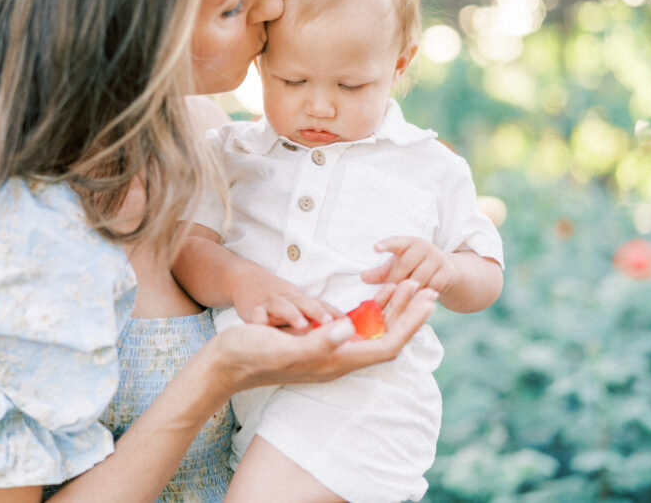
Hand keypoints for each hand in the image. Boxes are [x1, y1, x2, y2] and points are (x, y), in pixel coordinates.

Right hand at [211, 280, 436, 393]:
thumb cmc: (249, 354)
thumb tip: (348, 328)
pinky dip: (370, 311)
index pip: (386, 346)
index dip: (410, 323)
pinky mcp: (317, 344)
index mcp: (334, 361)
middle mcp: (336, 359)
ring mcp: (327, 353)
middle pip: (385, 338)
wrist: (223, 365)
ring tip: (408, 286)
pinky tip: (374, 297)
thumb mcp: (282, 347)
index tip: (428, 300)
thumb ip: (317, 342)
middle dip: (408, 313)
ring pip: (372, 332)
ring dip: (392, 309)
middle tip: (428, 287)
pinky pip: (355, 328)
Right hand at [232, 263, 341, 328]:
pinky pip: (255, 315)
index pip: (322, 305)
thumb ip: (320, 314)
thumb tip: (346, 331)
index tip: (349, 324)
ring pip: (283, 307)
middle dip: (318, 312)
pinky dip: (258, 321)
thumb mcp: (299, 302)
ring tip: (302, 325)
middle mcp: (289, 300)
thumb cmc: (279, 297)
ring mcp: (271, 304)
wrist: (245, 280)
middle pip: (305, 303)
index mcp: (302, 301)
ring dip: (292, 315)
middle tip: (331, 323)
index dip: (335, 313)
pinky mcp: (252, 310)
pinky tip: (262, 326)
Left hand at [361, 236, 458, 295]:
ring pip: (419, 278)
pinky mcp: (448, 271)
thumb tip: (363, 276)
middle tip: (388, 295)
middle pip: (404, 265)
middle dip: (394, 281)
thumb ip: (380, 273)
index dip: (386, 245)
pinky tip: (419, 301)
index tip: (375, 248)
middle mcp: (424, 246)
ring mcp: (438, 258)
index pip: (396, 242)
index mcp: (408, 242)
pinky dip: (425, 295)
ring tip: (401, 300)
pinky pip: (433, 286)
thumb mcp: (397, 267)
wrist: (447, 271)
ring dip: (409, 291)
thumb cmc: (415, 268)